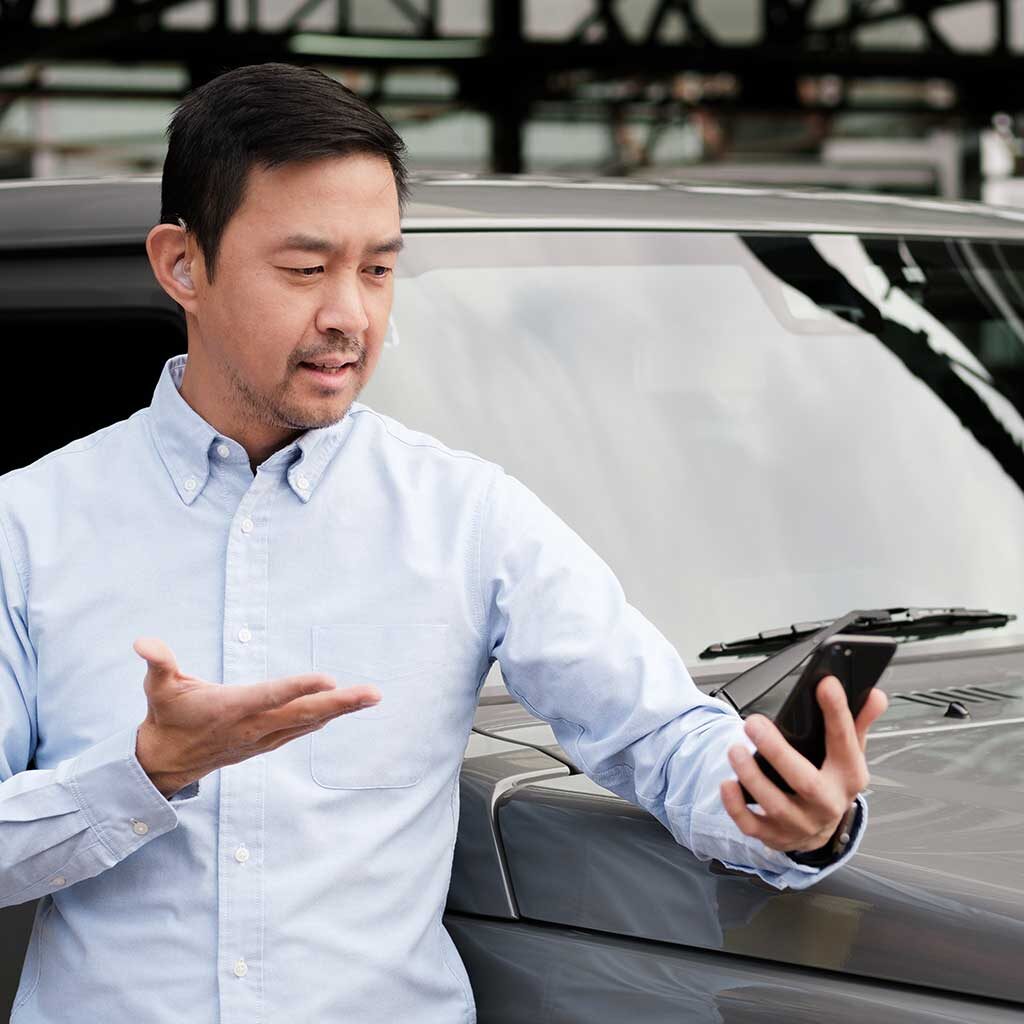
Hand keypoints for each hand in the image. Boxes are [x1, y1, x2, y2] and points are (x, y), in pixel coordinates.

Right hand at [132, 636, 380, 796]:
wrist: (166, 763)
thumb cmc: (166, 716)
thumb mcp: (157, 687)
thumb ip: (158, 662)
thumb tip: (143, 642)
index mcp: (232, 708)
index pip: (272, 696)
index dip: (299, 687)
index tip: (329, 678)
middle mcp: (254, 726)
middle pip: (304, 713)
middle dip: (341, 703)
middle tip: (373, 693)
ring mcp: (263, 738)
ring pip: (309, 722)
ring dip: (342, 710)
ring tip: (371, 697)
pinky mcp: (267, 743)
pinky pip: (302, 730)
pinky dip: (324, 719)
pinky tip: (344, 710)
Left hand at [719, 675, 887, 853]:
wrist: (823, 831)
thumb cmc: (832, 782)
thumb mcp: (850, 753)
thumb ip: (858, 723)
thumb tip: (874, 696)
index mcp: (848, 777)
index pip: (845, 742)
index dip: (836, 713)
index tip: (825, 684)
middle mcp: (827, 803)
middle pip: (805, 781)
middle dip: (777, 751)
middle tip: (754, 723)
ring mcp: (801, 822)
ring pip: (775, 804)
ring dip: (752, 777)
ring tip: (735, 750)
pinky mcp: (775, 835)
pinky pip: (752, 825)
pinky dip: (736, 807)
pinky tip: (728, 784)